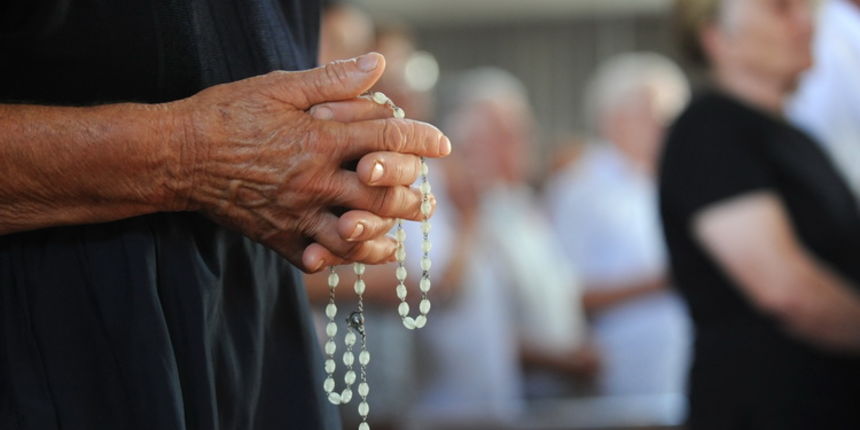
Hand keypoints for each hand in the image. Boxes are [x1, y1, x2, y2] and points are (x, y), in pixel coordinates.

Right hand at [169, 53, 450, 271]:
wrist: (177, 156)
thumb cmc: (227, 114)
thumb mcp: (279, 87)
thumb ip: (332, 80)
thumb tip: (378, 63)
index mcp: (320, 140)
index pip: (388, 139)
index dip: (422, 139)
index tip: (443, 144)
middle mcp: (315, 181)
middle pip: (382, 196)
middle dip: (413, 198)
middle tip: (428, 201)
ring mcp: (297, 214)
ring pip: (357, 235)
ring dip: (385, 235)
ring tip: (401, 236)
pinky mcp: (278, 237)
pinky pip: (319, 258)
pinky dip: (343, 259)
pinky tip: (356, 253)